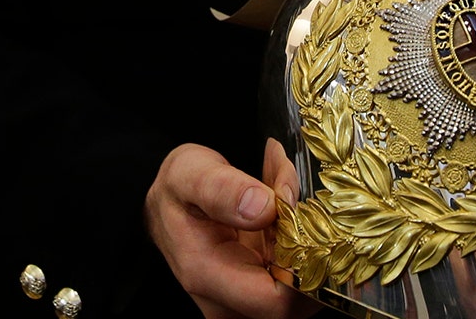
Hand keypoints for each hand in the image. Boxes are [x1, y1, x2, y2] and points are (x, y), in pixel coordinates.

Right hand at [145, 141, 315, 318]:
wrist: (168, 201)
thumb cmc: (177, 188)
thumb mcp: (191, 173)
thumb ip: (223, 189)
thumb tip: (263, 207)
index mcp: (207, 277)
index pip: (278, 302)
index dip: (306, 267)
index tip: (301, 217)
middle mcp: (226, 303)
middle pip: (297, 297)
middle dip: (308, 243)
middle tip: (291, 193)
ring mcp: (243, 303)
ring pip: (300, 286)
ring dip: (304, 237)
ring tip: (282, 191)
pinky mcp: (258, 292)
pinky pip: (295, 277)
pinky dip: (299, 239)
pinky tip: (282, 207)